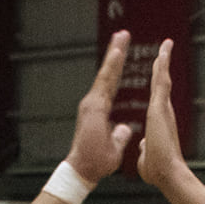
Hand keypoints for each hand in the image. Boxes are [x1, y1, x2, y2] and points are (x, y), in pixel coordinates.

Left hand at [69, 32, 136, 184]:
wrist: (80, 169)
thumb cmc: (95, 162)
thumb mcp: (112, 152)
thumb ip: (119, 137)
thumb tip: (124, 127)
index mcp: (96, 109)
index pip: (108, 80)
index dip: (115, 62)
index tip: (120, 46)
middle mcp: (91, 103)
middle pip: (106, 73)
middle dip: (115, 52)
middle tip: (122, 34)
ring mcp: (91, 106)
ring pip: (104, 78)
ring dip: (113, 61)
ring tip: (121, 45)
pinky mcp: (92, 111)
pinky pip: (104, 88)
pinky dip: (110, 76)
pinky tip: (115, 71)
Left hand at [137, 39, 187, 191]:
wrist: (167, 175)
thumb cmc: (158, 170)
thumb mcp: (145, 156)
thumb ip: (143, 147)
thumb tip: (142, 145)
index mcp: (157, 120)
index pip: (156, 94)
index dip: (157, 79)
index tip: (159, 66)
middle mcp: (162, 111)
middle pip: (161, 82)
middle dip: (162, 63)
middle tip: (166, 46)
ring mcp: (162, 108)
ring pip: (162, 78)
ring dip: (164, 61)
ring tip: (166, 44)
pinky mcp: (160, 108)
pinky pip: (161, 82)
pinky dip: (163, 67)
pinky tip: (164, 53)